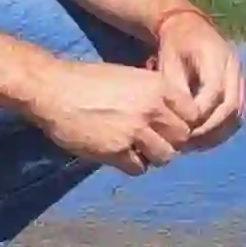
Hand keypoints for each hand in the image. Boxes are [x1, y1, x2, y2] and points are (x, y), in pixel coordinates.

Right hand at [27, 58, 197, 173]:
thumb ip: (154, 95)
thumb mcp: (130, 77)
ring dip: (152, 156)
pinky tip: (118, 153)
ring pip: (165, 157)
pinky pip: (138, 168)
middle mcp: (152, 108)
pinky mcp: (116, 150)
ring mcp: (135, 130)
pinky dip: (131, 165)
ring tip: (135, 148)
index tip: (169, 125)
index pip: (192, 114)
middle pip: (182, 138)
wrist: (53, 89)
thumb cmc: (89, 81)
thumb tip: (172, 117)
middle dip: (170, 141)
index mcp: (158, 87)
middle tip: (151, 139)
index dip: (183, 122)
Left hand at [152, 9, 245, 149]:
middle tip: (189, 144)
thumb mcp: (169, 62)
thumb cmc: (174, 44)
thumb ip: (177, 89)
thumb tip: (184, 120)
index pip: (214, 93)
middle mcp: (234, 67)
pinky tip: (205, 139)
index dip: (199, 115)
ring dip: (218, 134)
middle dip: (209, 130)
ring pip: (237, 115)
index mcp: (217, 56)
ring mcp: (240, 77)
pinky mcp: (240, 87)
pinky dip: (222, 130)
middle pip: (231, 107)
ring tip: (196, 145)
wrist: (189, 26)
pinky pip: (237, 115)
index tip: (181, 129)